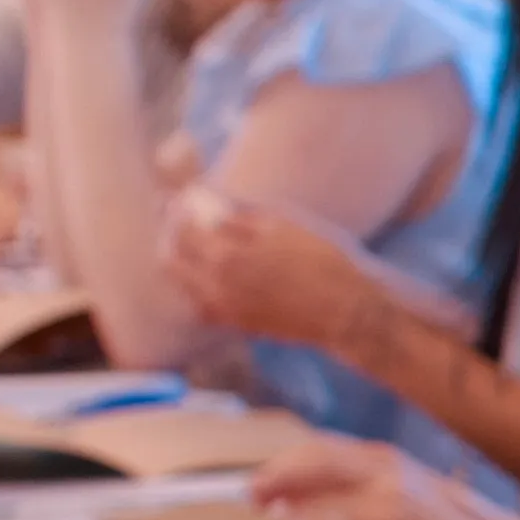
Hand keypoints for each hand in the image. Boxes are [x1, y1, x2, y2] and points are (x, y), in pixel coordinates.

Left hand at [161, 183, 379, 351]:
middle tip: (177, 216)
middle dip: (170, 230)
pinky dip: (194, 286)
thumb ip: (235, 211)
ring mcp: (225, 306)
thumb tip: (198, 198)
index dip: (178, 206)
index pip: (181, 222)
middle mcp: (218, 282)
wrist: (349, 309)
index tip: (182, 196)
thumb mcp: (283, 223)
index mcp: (227, 251)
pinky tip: (210, 274)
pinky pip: (199, 303)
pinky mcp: (236, 323)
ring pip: (180, 280)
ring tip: (192, 242)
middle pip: (171, 252)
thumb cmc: (324, 258)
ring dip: (178, 257)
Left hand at [248, 432, 519, 519]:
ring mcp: (383, 512)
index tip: (265, 484)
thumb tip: (322, 497)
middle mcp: (385, 478)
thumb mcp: (421, 496)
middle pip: (308, 467)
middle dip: (273, 483)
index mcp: (391, 462)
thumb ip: (376, 487)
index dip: (285, 464)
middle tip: (254, 504)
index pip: (321, 448)